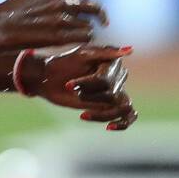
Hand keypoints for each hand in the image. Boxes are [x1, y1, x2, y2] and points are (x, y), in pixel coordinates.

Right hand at [0, 0, 106, 50]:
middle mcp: (63, 2)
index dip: (90, 0)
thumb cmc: (13, 10)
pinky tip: (73, 44)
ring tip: (76, 37)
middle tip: (103, 23)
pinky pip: (83, 38)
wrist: (0, 26)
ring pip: (89, 26)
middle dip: (100, 16)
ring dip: (86, 32)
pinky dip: (81, 41)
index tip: (91, 8)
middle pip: (94, 8)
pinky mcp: (61, 36)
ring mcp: (63, 19)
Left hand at [22, 43, 137, 130]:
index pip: (106, 80)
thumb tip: (130, 50)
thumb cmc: (62, 63)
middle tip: (74, 92)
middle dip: (89, 96)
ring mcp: (114, 92)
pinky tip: (109, 127)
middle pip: (112, 94)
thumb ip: (104, 52)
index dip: (87, 84)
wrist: (48, 78)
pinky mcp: (109, 105)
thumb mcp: (80, 55)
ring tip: (84, 114)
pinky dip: (122, 124)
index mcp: (113, 62)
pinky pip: (128, 117)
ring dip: (102, 113)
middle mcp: (117, 77)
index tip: (68, 85)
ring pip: (123, 107)